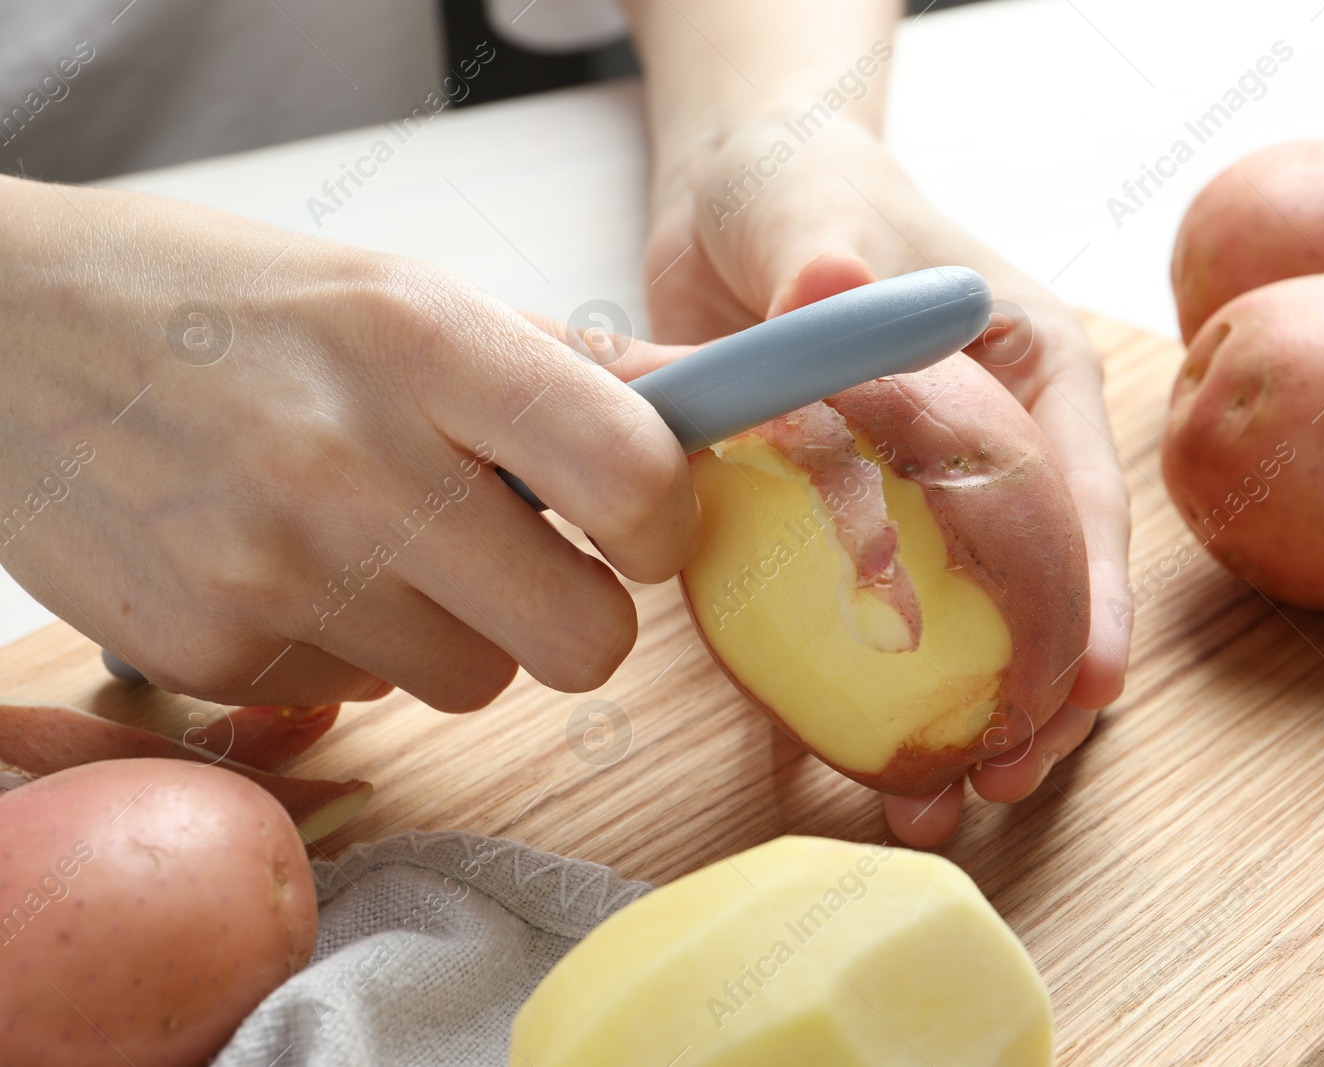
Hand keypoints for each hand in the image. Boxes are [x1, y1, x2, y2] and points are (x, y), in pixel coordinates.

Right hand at [0, 177, 699, 709]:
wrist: (5, 335)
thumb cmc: (231, 306)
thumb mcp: (402, 293)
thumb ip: (564, 369)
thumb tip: (701, 408)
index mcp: (426, 341)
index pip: (632, 477)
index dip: (664, 525)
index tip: (636, 522)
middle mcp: (353, 459)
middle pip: (582, 641)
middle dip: (577, 616)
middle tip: (529, 563)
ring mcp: (271, 569)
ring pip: (475, 685)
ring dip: (455, 630)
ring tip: (373, 538)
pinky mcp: (206, 651)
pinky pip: (359, 695)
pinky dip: (349, 645)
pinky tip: (285, 562)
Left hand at [641, 116, 1130, 844]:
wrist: (730, 208)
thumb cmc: (800, 184)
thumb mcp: (814, 208)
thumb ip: (826, 258)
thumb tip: (828, 293)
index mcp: (1026, 372)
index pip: (1075, 491)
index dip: (1092, 594)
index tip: (1088, 685)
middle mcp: (991, 448)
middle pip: (1038, 587)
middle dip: (1034, 691)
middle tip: (1003, 774)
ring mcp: (917, 502)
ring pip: (962, 629)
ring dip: (956, 722)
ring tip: (936, 805)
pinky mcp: (842, 529)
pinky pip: (858, 624)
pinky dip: (857, 701)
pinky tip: (853, 771)